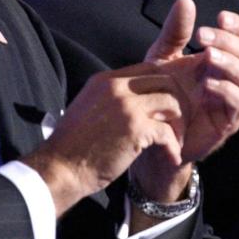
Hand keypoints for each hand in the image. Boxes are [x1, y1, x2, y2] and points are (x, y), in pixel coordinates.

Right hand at [21, 64, 184, 216]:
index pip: (148, 69)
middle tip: (179, 124)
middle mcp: (116, 87)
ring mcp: (126, 106)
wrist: (59, 169)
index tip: (168, 108)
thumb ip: (112, 99)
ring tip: (176, 142)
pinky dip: (173, 147)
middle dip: (179, 103)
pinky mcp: (134, 129)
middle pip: (166, 80)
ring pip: (171, 103)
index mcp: (105, 81)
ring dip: (179, 125)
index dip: (165, 87)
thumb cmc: (73, 146)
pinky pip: (167, 132)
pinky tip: (171, 158)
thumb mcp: (89, 108)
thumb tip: (136, 100)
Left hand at [130, 0, 238, 202]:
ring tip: (208, 55)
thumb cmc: (162, 94)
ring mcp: (232, 100)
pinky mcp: (228, 122)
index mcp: (221, 59)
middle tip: (204, 35)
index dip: (237, 26)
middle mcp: (231, 78)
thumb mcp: (163, 58)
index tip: (220, 16)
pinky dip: (225, 91)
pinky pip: (237, 103)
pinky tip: (207, 84)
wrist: (153, 134)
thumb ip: (175, 33)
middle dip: (228, 41)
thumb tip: (186, 1)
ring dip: (229, 63)